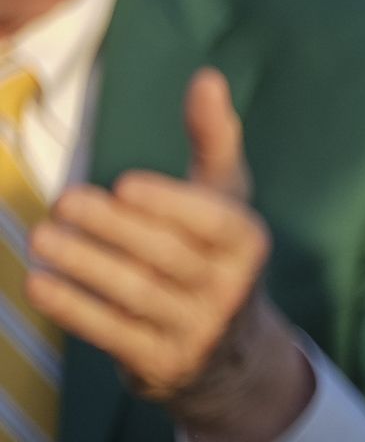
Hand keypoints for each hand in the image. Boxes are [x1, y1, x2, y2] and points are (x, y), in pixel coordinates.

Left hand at [32, 71, 309, 441]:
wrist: (231, 358)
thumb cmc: (213, 256)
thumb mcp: (225, 201)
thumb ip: (213, 141)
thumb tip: (206, 77)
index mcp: (248, 244)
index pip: (214, 223)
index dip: (170, 204)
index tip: (123, 186)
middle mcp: (231, 291)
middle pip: (167, 256)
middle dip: (113, 228)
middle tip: (65, 202)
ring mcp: (199, 332)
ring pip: (136, 294)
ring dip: (84, 264)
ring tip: (43, 237)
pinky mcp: (164, 364)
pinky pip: (113, 333)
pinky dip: (74, 308)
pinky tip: (39, 282)